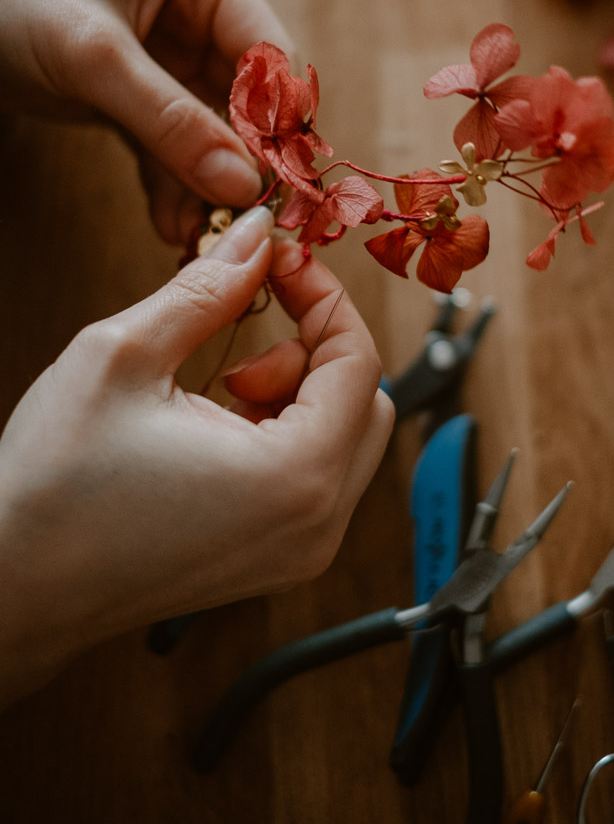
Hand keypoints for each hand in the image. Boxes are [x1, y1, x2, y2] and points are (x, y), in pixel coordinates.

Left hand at [0, 0, 291, 242]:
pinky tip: (173, 223)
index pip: (269, 55)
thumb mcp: (90, 55)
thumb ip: (170, 120)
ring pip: (213, 131)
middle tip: (238, 221)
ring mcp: (171, 55)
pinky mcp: (141, 93)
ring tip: (196, 234)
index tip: (277, 185)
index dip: (278, 121)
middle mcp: (199, 11)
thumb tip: (242, 184)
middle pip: (248, 100)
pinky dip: (174, 184)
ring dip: (206, 184)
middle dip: (241, 163)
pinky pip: (173, 144)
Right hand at [0, 208, 393, 705]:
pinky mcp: (282, 559)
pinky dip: (288, 432)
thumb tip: (254, 235)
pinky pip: (320, 475)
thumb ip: (205, 290)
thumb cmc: (52, 487)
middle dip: (315, 349)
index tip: (283, 266)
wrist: (11, 588)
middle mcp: (319, 523)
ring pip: (348, 437)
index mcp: (297, 476)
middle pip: (368, 400)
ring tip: (221, 386)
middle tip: (246, 331)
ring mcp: (305, 550)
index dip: (325, 300)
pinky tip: (219, 425)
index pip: (360, 362)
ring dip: (300, 391)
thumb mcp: (123, 356)